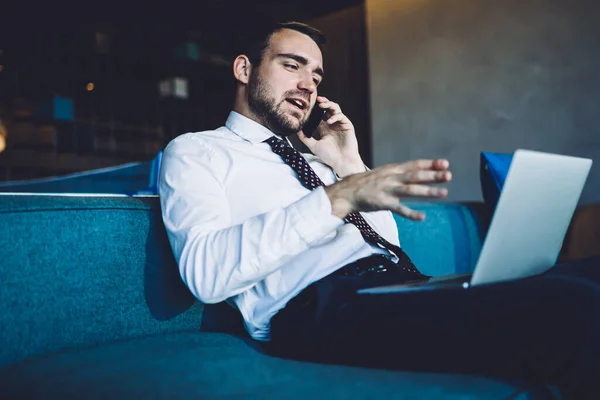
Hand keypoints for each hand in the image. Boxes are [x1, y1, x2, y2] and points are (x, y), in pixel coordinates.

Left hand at [297, 96, 364, 177]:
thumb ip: (304, 138)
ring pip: (335, 109)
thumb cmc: (329, 156)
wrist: (341, 162)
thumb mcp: (313, 146)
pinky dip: (335, 116)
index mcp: (324, 128)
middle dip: (322, 102)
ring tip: (322, 105)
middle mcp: (332, 124)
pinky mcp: (347, 125)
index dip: (314, 108)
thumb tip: (296, 129)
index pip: (319, 114)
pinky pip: (341, 116)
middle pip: (327, 108)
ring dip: (329, 105)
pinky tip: (329, 121)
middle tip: (316, 99)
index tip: (308, 104)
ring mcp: (340, 124)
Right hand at [324, 159, 451, 220]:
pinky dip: (411, 213)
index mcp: (393, 170)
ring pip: (410, 190)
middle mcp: (392, 178)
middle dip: (432, 176)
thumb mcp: (384, 173)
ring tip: (443, 193)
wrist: (346, 192)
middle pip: (415, 175)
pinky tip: (422, 217)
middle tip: (448, 176)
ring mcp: (387, 190)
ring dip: (427, 191)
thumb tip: (418, 173)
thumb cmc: (367, 183)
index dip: (430, 164)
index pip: (414, 165)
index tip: (445, 164)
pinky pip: (398, 208)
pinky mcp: (382, 203)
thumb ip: (400, 174)